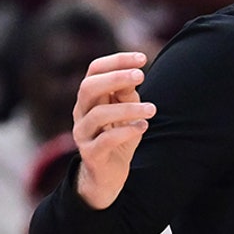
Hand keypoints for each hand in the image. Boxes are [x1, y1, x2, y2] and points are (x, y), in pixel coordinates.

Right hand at [72, 52, 154, 208]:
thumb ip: (127, 94)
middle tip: (142, 76)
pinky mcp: (91, 155)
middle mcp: (81, 113)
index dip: (116, 61)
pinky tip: (143, 127)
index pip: (94, 70)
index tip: (142, 58)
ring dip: (129, 108)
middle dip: (116, 77)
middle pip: (88, 87)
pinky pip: (106, 140)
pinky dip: (127, 131)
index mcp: (89, 98)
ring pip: (99, 114)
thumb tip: (133, 75)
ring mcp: (83, 134)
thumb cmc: (118, 138)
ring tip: (152, 109)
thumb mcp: (126, 112)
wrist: (108, 176)